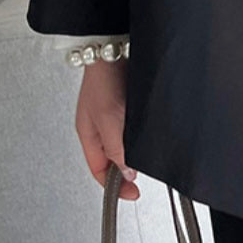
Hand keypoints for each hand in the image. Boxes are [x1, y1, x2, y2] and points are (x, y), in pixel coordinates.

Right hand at [76, 60, 138, 199]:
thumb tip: (126, 173)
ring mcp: (114, 116)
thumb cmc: (103, 80)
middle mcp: (100, 128)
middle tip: (143, 178)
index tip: (133, 194)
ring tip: (148, 159)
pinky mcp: (127, 104)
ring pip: (125, 145)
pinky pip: (134, 129)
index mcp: (89, 135)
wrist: (113, 48)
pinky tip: (152, 135)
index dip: (114, 186)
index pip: (99, 171)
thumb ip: (117, 148)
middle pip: (113, 160)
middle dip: (126, 171)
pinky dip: (142, 136)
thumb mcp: (109, 120)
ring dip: (136, 153)